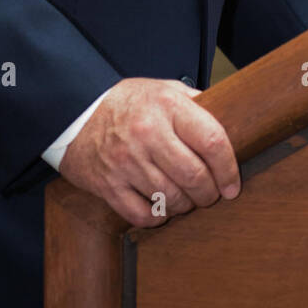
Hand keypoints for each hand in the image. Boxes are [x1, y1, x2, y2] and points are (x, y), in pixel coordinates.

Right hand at [58, 77, 240, 227]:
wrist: (75, 112)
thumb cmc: (126, 102)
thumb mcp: (163, 89)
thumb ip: (195, 104)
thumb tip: (231, 122)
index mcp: (167, 106)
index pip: (212, 141)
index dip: (228, 168)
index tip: (232, 184)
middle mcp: (147, 133)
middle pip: (195, 177)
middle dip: (209, 193)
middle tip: (211, 194)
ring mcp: (126, 161)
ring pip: (172, 199)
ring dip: (185, 206)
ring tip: (186, 199)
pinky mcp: (109, 185)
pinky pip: (144, 215)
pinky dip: (159, 217)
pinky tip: (162, 207)